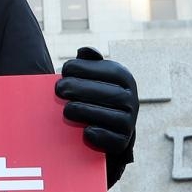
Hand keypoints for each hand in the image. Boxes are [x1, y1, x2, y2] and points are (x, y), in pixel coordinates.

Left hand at [55, 46, 137, 187]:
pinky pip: (111, 139)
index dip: (82, 69)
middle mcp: (131, 99)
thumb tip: (84, 51)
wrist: (109, 127)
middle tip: (59, 90)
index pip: (106, 70)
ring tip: (67, 110)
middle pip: (106, 93)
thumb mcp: (95, 75)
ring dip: (84, 111)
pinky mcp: (123, 141)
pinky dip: (98, 135)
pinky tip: (85, 131)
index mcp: (124, 78)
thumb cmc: (96, 94)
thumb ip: (88, 62)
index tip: (64, 71)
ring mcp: (129, 121)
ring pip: (108, 115)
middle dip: (79, 89)